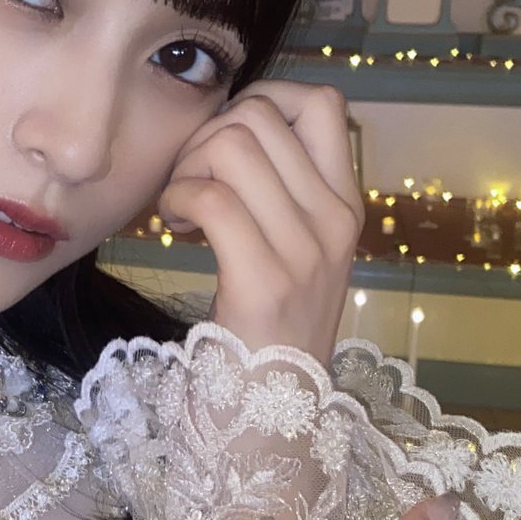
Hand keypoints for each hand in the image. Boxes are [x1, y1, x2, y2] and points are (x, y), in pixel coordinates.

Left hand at [157, 81, 362, 365]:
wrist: (273, 419)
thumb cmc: (267, 331)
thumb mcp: (294, 254)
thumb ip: (279, 194)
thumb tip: (232, 129)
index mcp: (346, 206)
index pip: (323, 101)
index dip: (262, 100)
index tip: (227, 144)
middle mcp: (335, 220)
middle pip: (262, 115)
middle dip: (206, 135)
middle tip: (188, 182)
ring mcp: (306, 251)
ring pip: (233, 145)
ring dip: (187, 166)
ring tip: (179, 207)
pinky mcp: (264, 281)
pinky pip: (212, 198)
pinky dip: (178, 200)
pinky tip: (174, 229)